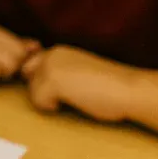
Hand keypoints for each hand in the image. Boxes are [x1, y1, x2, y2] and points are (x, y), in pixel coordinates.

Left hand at [21, 45, 135, 121]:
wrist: (129, 89)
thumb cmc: (107, 87)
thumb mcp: (77, 73)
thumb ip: (57, 72)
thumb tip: (31, 81)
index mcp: (58, 50)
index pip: (30, 68)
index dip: (41, 82)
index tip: (65, 88)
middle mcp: (51, 53)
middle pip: (27, 79)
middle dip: (41, 89)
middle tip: (69, 94)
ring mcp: (50, 66)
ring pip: (32, 91)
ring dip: (49, 99)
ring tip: (76, 97)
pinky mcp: (53, 80)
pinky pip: (38, 102)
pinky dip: (53, 108)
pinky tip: (74, 102)